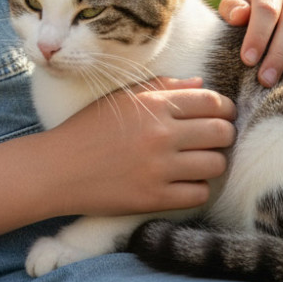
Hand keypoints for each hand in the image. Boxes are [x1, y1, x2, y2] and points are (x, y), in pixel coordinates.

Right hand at [46, 78, 236, 217]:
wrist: (58, 168)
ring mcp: (159, 168)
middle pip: (221, 132)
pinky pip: (199, 193)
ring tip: (198, 161)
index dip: (224, 108)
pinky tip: (183, 181)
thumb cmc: (88, 128)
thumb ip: (162, 87)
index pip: (211, 102)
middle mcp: (161, 133)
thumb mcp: (122, 98)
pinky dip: (197, 187)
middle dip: (224, 134)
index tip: (222, 115)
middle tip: (214, 139)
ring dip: (212, 162)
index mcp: (153, 104)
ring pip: (216, 164)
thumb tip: (200, 83)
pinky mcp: (155, 198)